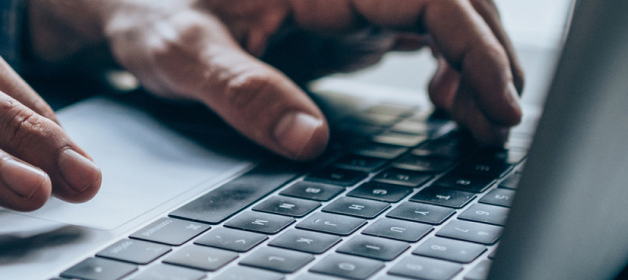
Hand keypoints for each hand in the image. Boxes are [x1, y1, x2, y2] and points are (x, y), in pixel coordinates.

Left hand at [29, 0, 525, 159]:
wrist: (126, 4)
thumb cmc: (148, 12)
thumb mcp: (183, 53)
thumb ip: (243, 92)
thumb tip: (307, 141)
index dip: (476, 45)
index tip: (497, 100)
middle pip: (453, 2)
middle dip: (489, 58)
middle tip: (500, 123)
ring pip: (443, 17)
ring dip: (474, 63)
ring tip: (480, 121)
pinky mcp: (346, 20)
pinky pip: (418, 33)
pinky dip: (447, 66)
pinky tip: (448, 102)